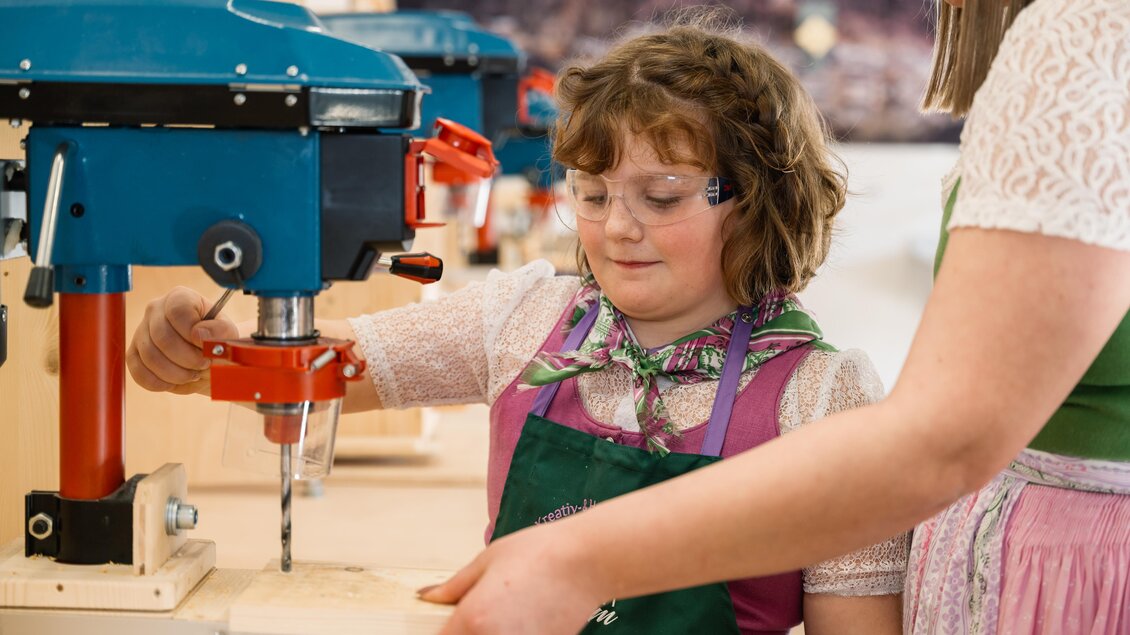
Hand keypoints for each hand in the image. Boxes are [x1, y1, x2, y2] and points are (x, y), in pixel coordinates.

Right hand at [126, 286, 238, 394]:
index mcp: (180, 297)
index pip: (178, 311)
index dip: (193, 333)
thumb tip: (198, 334)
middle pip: (163, 337)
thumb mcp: (228, 333)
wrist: (208, 359)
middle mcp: (156, 310)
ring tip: (194, 374)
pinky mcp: (134, 354)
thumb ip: (220, 330)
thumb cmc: (217, 341)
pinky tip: (176, 381)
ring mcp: (141, 332)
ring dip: (176, 374)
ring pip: (150, 357)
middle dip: (188, 359)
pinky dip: (160, 383)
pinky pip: (139, 372)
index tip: (206, 346)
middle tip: (204, 365)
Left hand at [420, 525, 606, 634]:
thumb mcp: (488, 561)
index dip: (442, 633)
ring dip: (493, 634)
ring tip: (505, 614)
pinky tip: (526, 620)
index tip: (447, 625)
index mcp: (472, 618)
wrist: (588, 561)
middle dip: (467, 633)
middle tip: (483, 615)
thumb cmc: (540, 553)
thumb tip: (428, 596)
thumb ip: (455, 586)